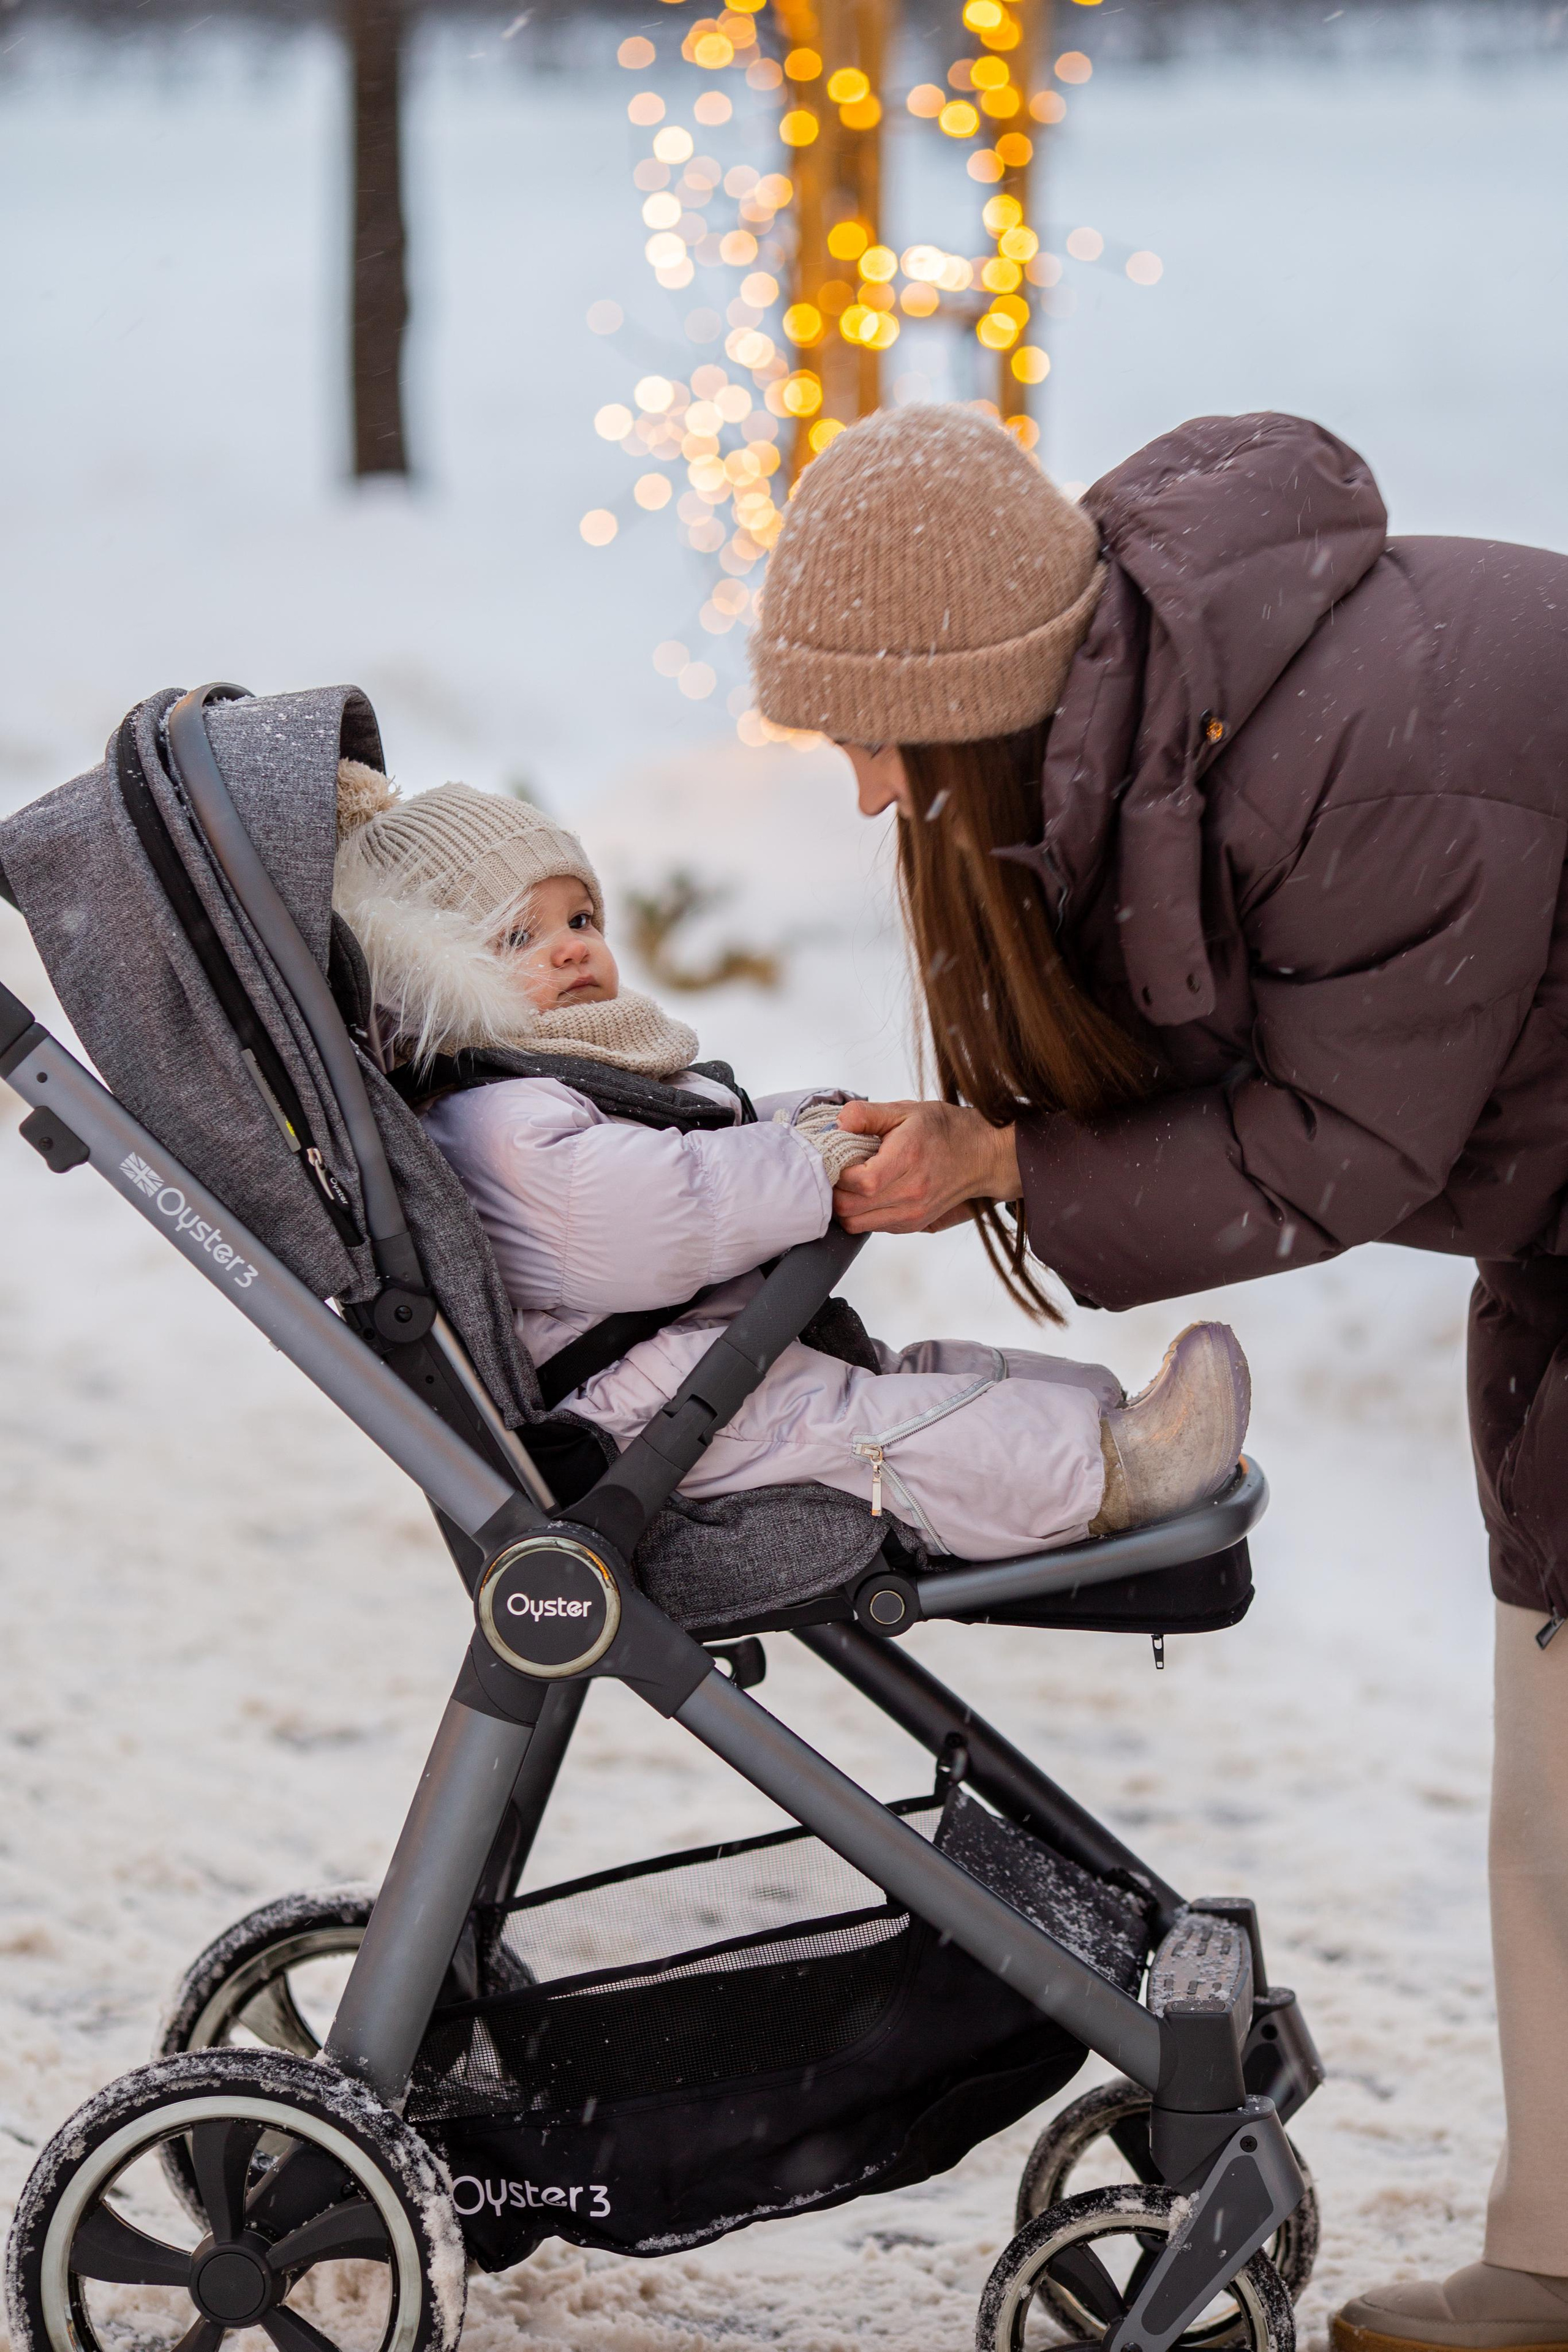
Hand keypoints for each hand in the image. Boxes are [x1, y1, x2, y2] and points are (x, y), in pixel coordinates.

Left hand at [830, 1099, 1020, 1234]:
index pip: (856, 1182)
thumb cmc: (945, 1130)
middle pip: (849, 1209)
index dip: (837, 1171)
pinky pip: (872, 1227)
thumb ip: (866, 1114)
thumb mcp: (905, 1110)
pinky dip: (862, 1213)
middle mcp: (910, 1194)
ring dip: (846, 1205)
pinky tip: (870, 1193)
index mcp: (906, 1160)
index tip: (837, 1157)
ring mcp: (912, 1213)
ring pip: (856, 1224)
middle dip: (835, 1190)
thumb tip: (837, 1124)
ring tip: (853, 1182)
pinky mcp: (913, 1224)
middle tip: (839, 1170)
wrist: (983, 1155)